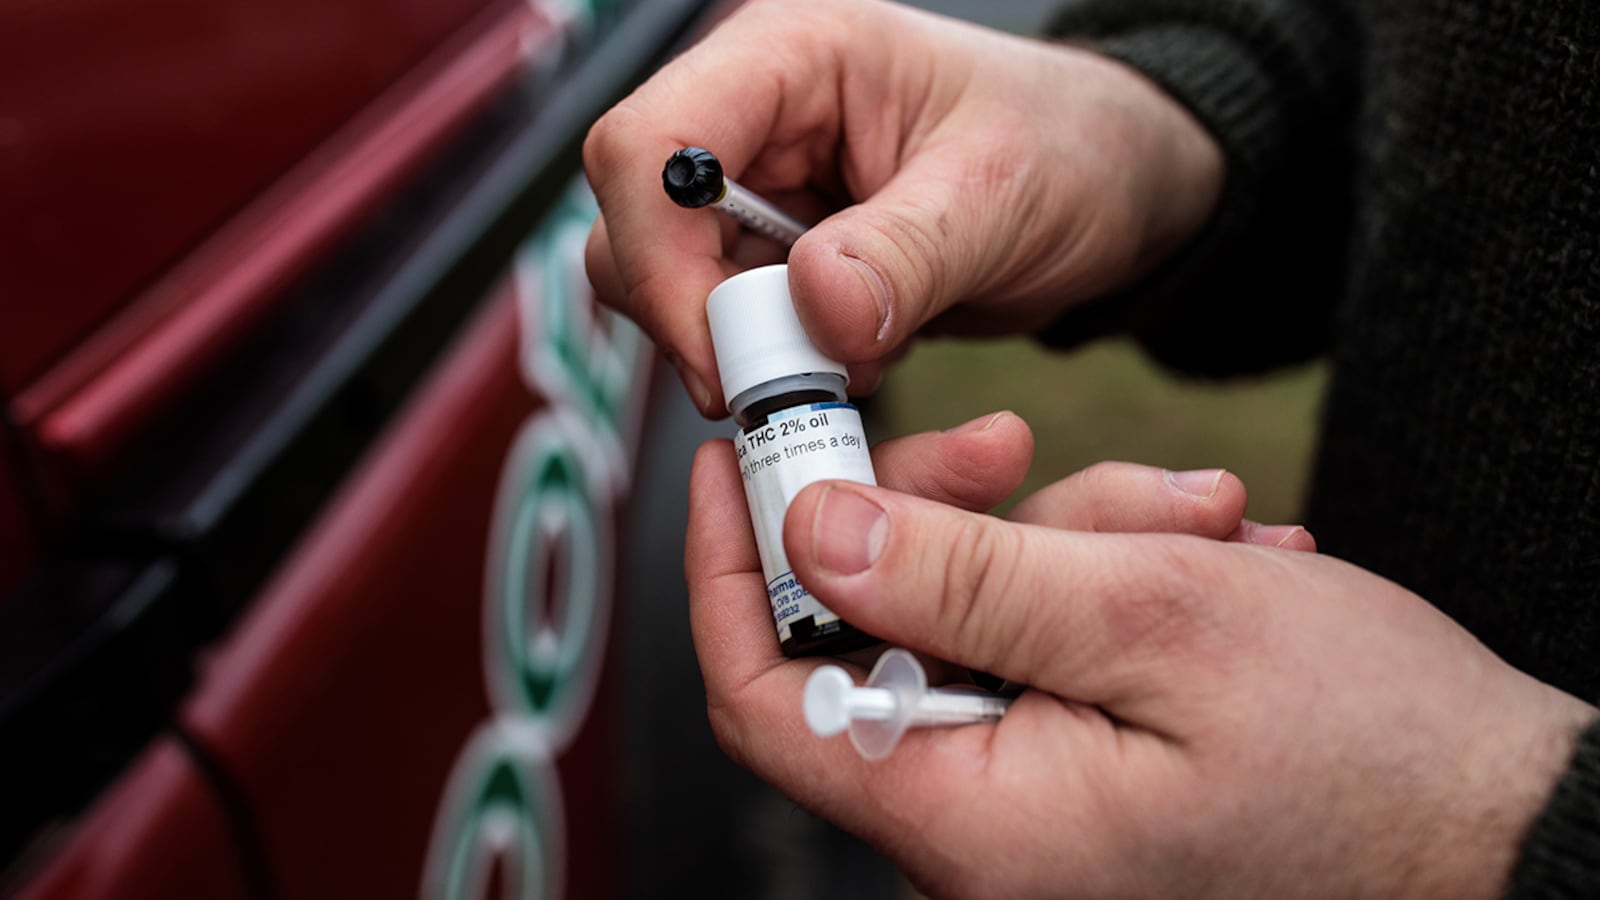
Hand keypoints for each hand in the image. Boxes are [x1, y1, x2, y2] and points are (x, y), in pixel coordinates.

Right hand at [584, 0, 1221, 413]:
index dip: (659, 256)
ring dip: (736, 349)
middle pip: (634, 222)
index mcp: (791, 58)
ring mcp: (759, 190)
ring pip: (664, 282)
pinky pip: (726, 323)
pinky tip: (853, 358)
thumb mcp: (1001, 196)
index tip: (725, 353)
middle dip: (694, 318)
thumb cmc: (1070, 148)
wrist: (1110, 188)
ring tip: (841, 364)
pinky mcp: (776, 255)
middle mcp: (753, 118)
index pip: (650, 146)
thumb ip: (907, 253)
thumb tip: (815, 308)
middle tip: (784, 381)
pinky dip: (774, 363)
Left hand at [686, 415, 1597, 898]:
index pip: (766, 695)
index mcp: (970, 818)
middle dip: (949, 518)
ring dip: (1063, 539)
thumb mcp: (1156, 619)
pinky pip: (1043, 647)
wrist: (1503, 823)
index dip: (731, 567)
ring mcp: (1035, 803)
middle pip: (875, 633)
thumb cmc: (1368, 748)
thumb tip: (811, 530)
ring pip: (974, 620)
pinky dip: (1104, 581)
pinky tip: (1204, 563)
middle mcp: (982, 830)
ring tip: (1195, 526)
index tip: (741, 459)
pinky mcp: (1085, 769)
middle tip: (1026, 451)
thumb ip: (965, 576)